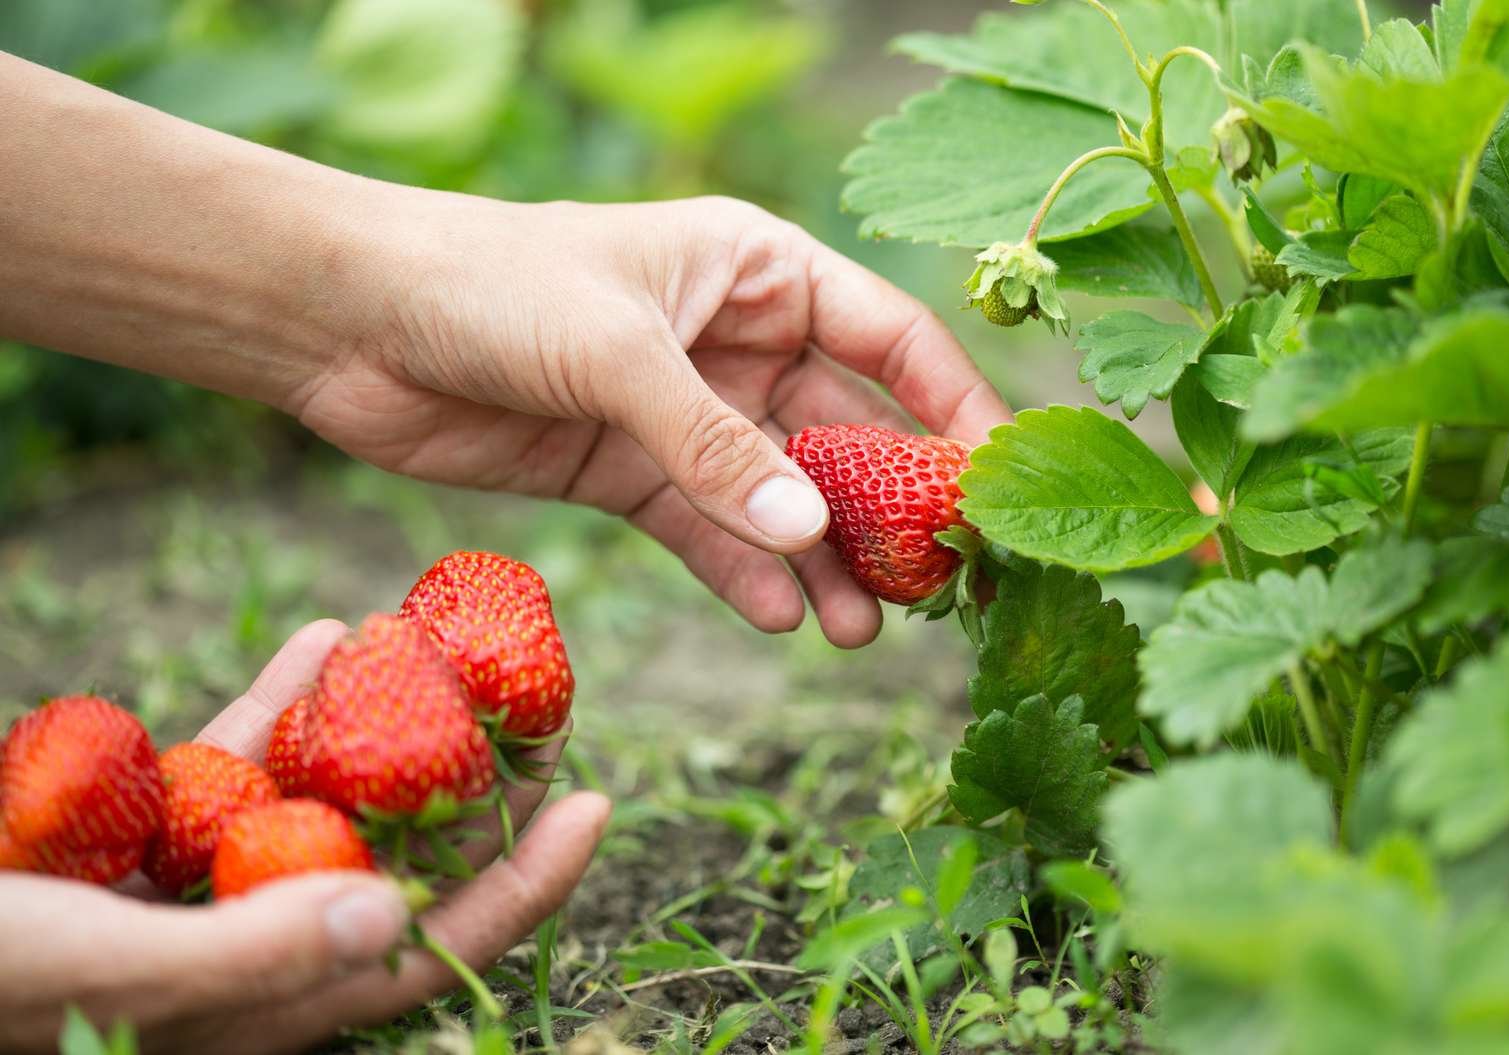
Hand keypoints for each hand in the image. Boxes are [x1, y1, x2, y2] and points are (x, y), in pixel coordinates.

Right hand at [0, 621, 610, 1054]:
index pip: (422, 955)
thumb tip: (390, 921)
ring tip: (443, 653)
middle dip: (467, 791)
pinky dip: (272, 707)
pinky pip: (226, 768)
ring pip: (317, 805)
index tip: (595, 800)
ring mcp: (190, 891)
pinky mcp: (130, 838)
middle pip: (391, 868)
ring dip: (380, 730)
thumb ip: (239, 961)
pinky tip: (323, 638)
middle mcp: (240, 954)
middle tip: (538, 705)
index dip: (520, 888)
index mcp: (254, 1011)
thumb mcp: (86, 967)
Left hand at [293, 195, 1012, 647]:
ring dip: (826, 562)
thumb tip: (813, 538)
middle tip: (938, 587)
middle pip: (847, 432)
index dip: (954, 409)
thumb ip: (714, 445)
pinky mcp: (631, 472)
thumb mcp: (618, 352)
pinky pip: (709, 531)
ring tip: (864, 629)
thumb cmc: (489, 286)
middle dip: (891, 510)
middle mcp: (738, 340)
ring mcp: (686, 412)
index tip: (998, 485)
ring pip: (782, 497)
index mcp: (758, 270)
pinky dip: (746, 574)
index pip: (891, 339)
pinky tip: (785, 620)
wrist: (348, 321)